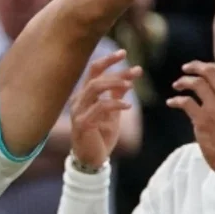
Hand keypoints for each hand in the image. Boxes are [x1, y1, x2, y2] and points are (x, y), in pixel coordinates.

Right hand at [69, 51, 141, 168]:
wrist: (92, 160)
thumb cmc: (100, 136)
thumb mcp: (112, 113)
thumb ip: (116, 96)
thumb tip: (128, 79)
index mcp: (84, 96)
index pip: (93, 71)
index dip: (108, 60)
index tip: (124, 52)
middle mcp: (78, 101)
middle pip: (94, 77)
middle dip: (115, 71)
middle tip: (136, 70)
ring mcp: (78, 112)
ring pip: (94, 89)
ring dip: (114, 84)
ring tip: (131, 85)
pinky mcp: (82, 124)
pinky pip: (99, 108)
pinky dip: (114, 104)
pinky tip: (128, 106)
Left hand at [168, 61, 214, 171]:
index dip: (209, 66)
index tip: (199, 68)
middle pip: (210, 72)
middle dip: (195, 66)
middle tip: (184, 69)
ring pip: (197, 84)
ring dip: (183, 81)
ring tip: (176, 86)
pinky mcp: (202, 121)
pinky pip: (186, 102)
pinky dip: (175, 100)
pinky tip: (171, 102)